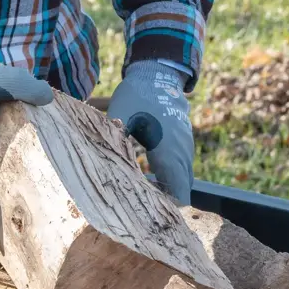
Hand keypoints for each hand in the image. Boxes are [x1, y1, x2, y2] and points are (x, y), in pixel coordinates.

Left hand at [106, 60, 193, 203]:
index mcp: (168, 151)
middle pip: (182, 191)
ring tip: (145, 197)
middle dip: (166, 203)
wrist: (157, 73)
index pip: (179, 194)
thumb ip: (113, 142)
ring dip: (169, 190)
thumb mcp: (120, 117)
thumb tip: (101, 167)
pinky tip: (151, 178)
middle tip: (143, 211)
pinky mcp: (184, 144)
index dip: (166, 209)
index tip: (148, 215)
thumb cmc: (137, 95)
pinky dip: (171, 178)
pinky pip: (182, 168)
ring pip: (183, 180)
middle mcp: (182, 153)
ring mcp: (186, 148)